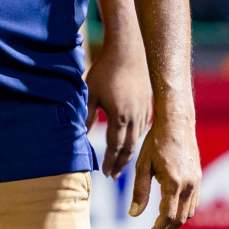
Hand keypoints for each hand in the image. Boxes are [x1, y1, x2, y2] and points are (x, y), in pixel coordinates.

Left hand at [86, 36, 152, 178]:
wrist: (128, 52)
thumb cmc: (105, 70)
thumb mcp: (90, 92)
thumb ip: (86, 113)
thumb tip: (80, 133)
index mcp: (119, 116)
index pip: (114, 146)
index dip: (109, 161)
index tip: (104, 173)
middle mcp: (135, 118)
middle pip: (129, 148)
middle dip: (120, 164)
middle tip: (112, 176)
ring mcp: (144, 112)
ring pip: (138, 139)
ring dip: (129, 153)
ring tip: (120, 163)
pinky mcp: (148, 105)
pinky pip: (143, 128)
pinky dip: (136, 140)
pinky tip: (131, 143)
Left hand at [130, 113, 200, 228]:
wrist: (177, 123)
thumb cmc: (155, 141)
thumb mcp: (142, 165)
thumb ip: (139, 191)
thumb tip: (134, 214)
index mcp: (174, 182)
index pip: (167, 216)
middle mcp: (189, 185)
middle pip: (180, 219)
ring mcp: (197, 182)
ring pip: (188, 213)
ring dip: (175, 223)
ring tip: (159, 228)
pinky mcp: (199, 178)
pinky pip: (192, 203)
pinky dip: (182, 212)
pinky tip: (170, 212)